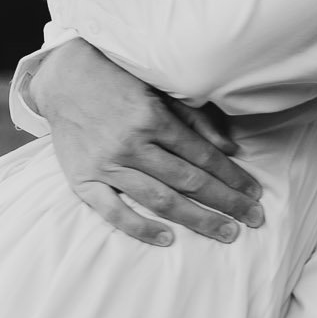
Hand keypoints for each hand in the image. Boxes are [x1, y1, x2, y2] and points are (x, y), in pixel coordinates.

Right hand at [26, 38, 264, 247]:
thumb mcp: (159, 87)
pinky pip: (113, 212)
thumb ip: (195, 117)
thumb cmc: (116, 79)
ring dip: (197, 219)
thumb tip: (230, 147)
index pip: (203, 155)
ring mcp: (106, 164)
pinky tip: (168, 239)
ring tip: (226, 233)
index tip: (254, 192)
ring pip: (160, 199)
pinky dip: (140, 228)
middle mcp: (131, 143)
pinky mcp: (83, 179)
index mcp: (152, 117)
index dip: (232, 176)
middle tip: (253, 219)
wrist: (61, 78)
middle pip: (189, 181)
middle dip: (226, 202)